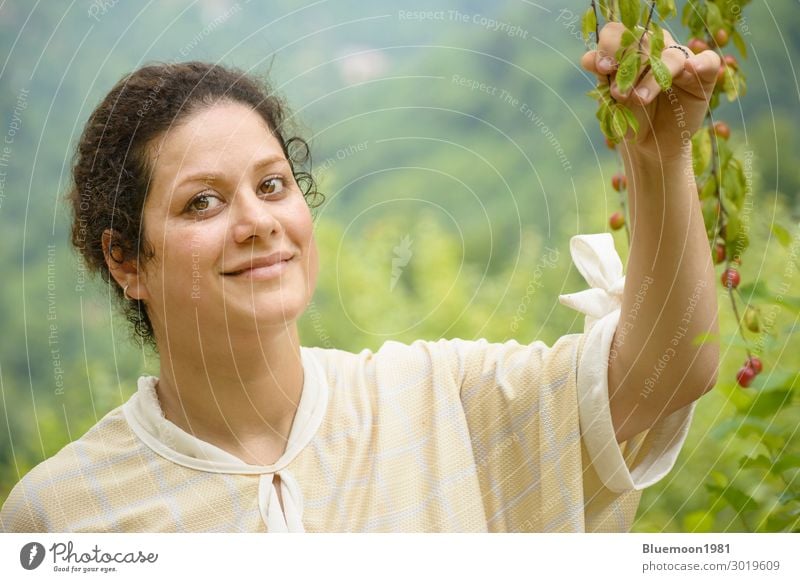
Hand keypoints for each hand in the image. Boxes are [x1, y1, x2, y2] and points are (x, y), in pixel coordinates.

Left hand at [581, 22, 720, 162]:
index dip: (609, 46)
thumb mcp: (612, 101)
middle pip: (644, 40)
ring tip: (639, 100)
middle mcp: (655, 50)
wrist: (650, 147)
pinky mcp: (702, 76)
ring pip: (669, 56)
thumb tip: (587, 58)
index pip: (620, 33)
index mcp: (630, 51)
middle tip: (618, 92)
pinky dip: (700, 62)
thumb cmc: (630, 119)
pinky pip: (707, 60)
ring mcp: (679, 61)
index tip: (602, 68)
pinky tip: (691, 68)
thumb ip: (604, 78)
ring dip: (652, 78)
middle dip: (628, 65)